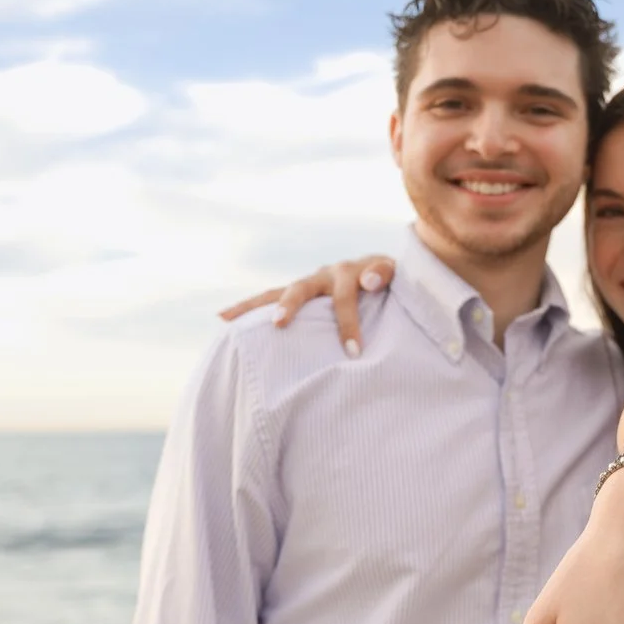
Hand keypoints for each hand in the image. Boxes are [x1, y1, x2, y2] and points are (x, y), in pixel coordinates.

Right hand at [220, 255, 395, 357]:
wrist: (387, 272)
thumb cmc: (395, 282)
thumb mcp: (399, 276)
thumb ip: (387, 273)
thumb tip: (370, 279)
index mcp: (347, 273)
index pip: (344, 298)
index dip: (348, 323)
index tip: (353, 352)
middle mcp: (322, 276)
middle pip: (300, 288)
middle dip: (289, 305)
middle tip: (279, 323)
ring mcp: (307, 284)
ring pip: (275, 293)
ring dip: (253, 307)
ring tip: (227, 319)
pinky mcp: (299, 295)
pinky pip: (271, 300)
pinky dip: (249, 309)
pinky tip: (224, 320)